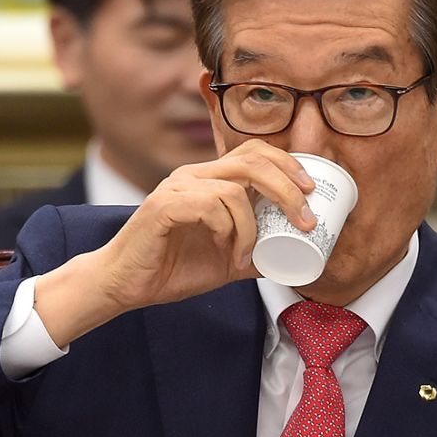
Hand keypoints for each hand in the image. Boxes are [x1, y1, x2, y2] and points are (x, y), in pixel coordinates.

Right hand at [95, 139, 315, 311]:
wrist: (125, 284)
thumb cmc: (170, 268)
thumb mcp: (227, 260)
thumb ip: (256, 252)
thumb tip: (295, 257)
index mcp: (208, 179)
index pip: (254, 152)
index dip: (287, 164)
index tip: (310, 191)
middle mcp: (193, 174)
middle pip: (252, 160)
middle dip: (287, 187)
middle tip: (304, 219)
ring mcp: (177, 186)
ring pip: (234, 188)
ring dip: (252, 226)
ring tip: (248, 255)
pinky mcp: (164, 205)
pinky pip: (210, 205)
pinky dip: (227, 230)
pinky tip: (226, 251)